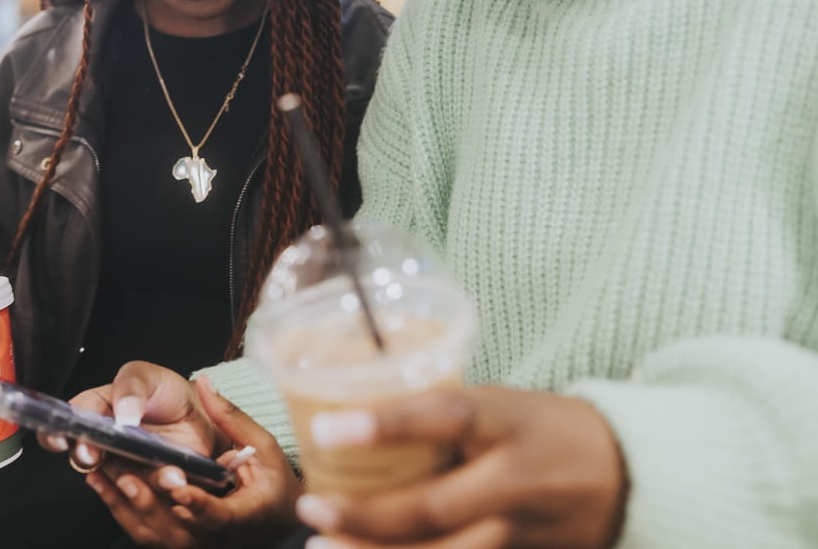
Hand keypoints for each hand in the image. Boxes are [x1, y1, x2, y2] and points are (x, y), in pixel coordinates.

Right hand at [37, 361, 226, 467]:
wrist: (200, 412)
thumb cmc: (165, 391)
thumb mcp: (147, 376)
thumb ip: (131, 387)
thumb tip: (123, 414)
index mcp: (95, 411)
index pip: (66, 424)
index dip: (55, 433)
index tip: (62, 438)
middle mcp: (102, 445)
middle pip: (84, 458)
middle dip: (89, 457)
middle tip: (97, 455)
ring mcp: (123, 467)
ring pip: (119, 481)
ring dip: (135, 479)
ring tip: (161, 470)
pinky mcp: (146, 485)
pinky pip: (147, 494)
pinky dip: (160, 486)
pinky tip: (175, 477)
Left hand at [87, 376, 302, 547]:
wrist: (279, 521)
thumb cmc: (276, 482)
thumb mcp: (265, 446)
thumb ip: (232, 417)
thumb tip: (205, 382)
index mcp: (244, 515)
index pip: (219, 517)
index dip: (198, 505)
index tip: (179, 487)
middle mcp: (217, 538)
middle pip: (178, 533)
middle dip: (150, 506)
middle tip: (127, 478)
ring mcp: (197, 544)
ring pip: (157, 537)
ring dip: (129, 508)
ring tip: (105, 477)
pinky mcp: (181, 542)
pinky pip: (148, 535)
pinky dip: (124, 511)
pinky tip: (105, 486)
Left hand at [295, 384, 627, 548]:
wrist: (627, 472)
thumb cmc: (541, 425)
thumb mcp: (500, 403)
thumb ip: (444, 418)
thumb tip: (363, 421)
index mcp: (507, 420)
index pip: (444, 417)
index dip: (384, 424)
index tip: (326, 429)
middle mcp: (516, 478)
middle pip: (434, 507)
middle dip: (365, 515)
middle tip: (311, 509)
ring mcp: (523, 530)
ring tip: (323, 547)